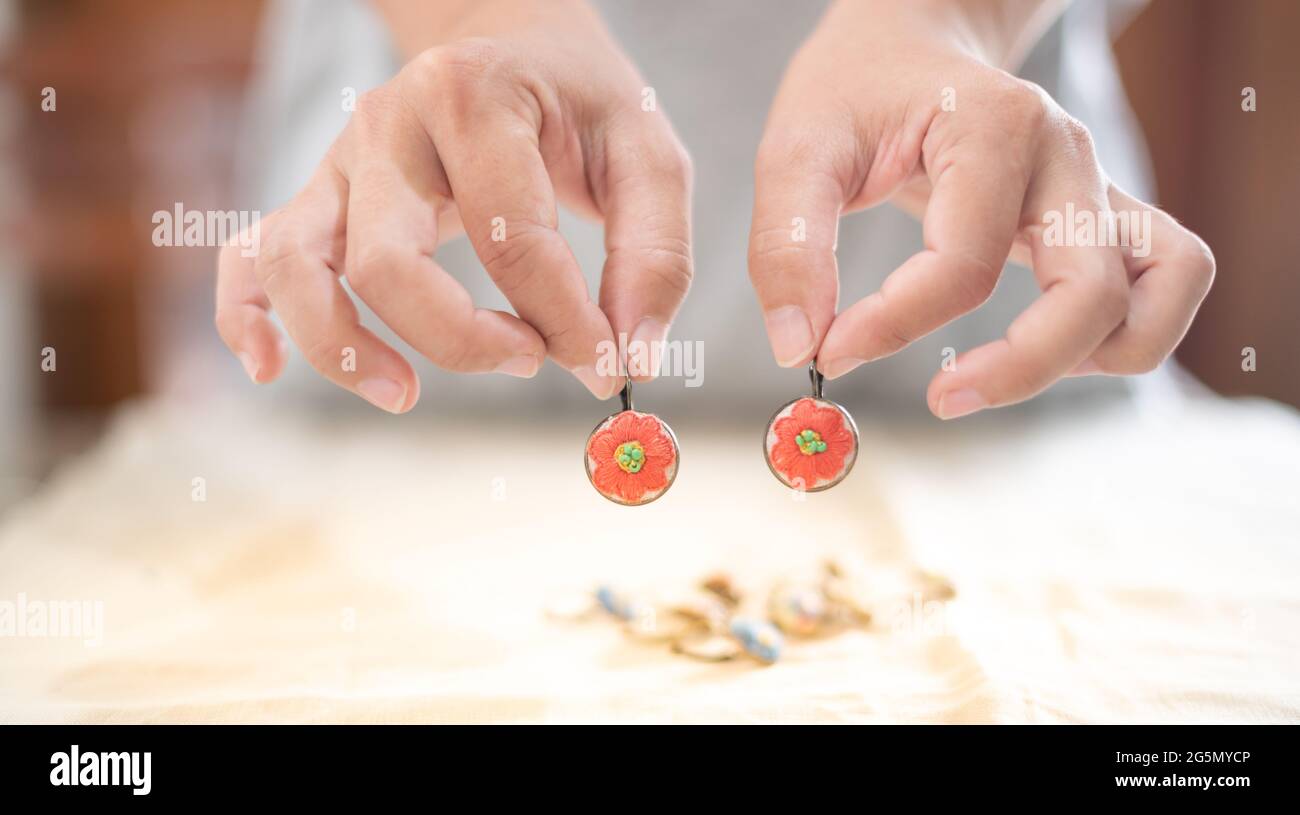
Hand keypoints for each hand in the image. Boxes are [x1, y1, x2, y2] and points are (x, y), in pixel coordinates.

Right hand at [216, 0, 691, 411]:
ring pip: (296, 265)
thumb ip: (654, 256)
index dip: (566, 323)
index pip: (512, 239)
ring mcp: (340, 161)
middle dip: (460, 338)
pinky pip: (250, 256)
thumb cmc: (581, 101)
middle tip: (529, 361)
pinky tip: (268, 368)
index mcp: (473, 98)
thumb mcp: (648, 154)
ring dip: (341, 346)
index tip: (607, 365)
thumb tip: (630, 360)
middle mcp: (387, 126)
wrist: (512, 38)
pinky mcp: (319, 194)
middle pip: (386, 262)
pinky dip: (245, 317)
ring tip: (405, 395)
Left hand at [748, 0, 1213, 418]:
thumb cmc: (853, 90)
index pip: (964, 265)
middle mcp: (1066, 156)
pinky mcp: (1105, 213)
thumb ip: (787, 246)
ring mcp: (1097, 183)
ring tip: (1001, 372)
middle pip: (1090, 295)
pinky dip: (1130, 331)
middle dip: (1019, 368)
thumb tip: (798, 348)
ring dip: (1092, 356)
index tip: (828, 353)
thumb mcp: (796, 150)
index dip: (893, 327)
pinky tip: (1051, 352)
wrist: (907, 39)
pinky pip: (1171, 277)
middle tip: (939, 397)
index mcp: (995, 128)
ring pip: (1161, 290)